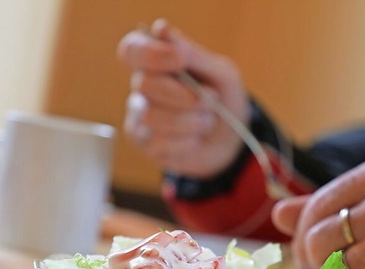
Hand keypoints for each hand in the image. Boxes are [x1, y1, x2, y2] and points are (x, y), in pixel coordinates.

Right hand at [117, 19, 247, 177]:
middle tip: (211, 99)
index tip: (180, 60)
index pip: (133, 49)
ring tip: (208, 121)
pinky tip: (195, 138)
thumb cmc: (223, 100)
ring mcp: (141, 116)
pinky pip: (161, 142)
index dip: (152, 54)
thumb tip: (160, 29)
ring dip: (191, 121)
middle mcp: (143, 86)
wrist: (232, 140)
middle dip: (184, 95)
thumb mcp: (220, 73)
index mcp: (157, 61)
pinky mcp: (146, 144)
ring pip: (153, 116)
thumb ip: (192, 54)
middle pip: (144, 84)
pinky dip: (188, 141)